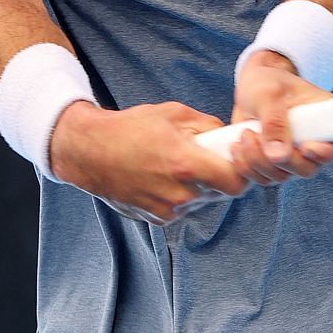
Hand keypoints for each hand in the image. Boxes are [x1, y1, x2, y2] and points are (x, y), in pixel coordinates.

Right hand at [48, 101, 249, 225]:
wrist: (90, 152)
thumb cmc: (131, 128)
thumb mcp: (174, 113)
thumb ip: (207, 126)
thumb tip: (227, 137)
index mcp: (186, 165)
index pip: (236, 183)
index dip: (241, 172)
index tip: (234, 160)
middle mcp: (179, 193)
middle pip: (220, 192)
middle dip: (218, 176)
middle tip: (205, 158)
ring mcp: (167, 209)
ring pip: (200, 201)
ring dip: (198, 186)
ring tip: (176, 165)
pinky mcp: (156, 218)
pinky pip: (181, 208)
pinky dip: (179, 195)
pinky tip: (161, 177)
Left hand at [227, 50, 332, 186]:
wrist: (251, 87)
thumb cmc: (268, 82)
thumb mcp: (269, 94)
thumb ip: (275, 122)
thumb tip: (279, 157)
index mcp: (329, 120)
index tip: (307, 147)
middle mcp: (316, 143)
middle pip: (309, 169)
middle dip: (279, 158)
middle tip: (255, 134)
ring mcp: (295, 157)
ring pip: (283, 177)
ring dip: (257, 160)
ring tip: (244, 134)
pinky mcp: (274, 165)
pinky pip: (263, 179)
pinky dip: (246, 166)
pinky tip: (237, 145)